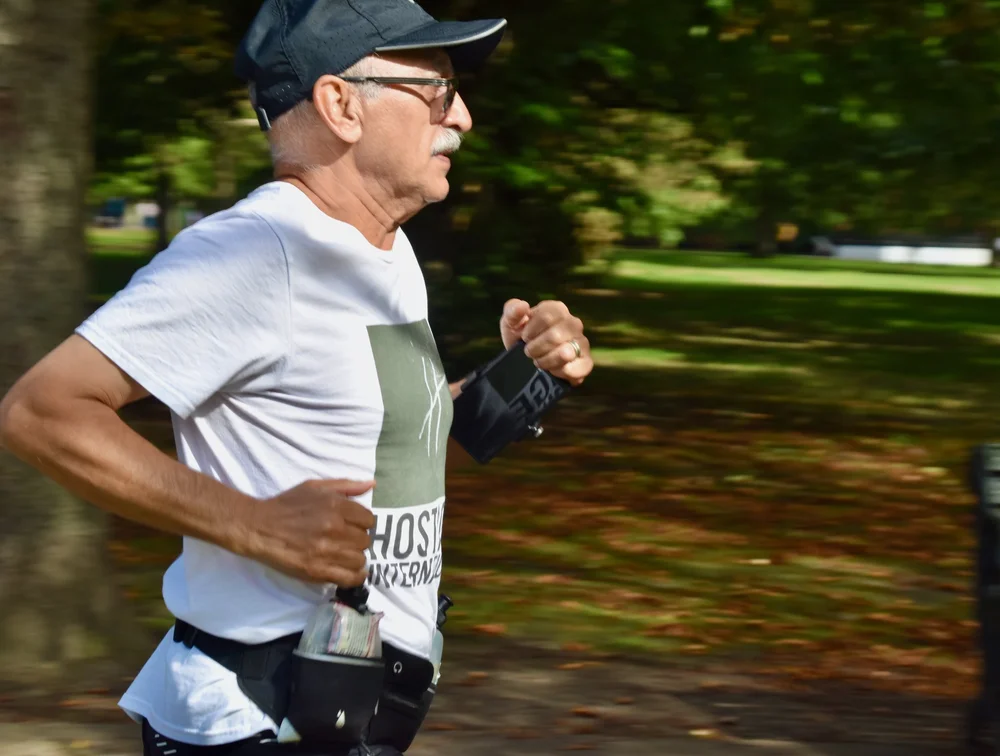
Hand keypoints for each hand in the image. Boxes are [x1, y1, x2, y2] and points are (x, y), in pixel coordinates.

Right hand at [243, 479, 375, 585]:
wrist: (259, 527)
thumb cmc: (287, 505)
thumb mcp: (315, 487)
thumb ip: (346, 486)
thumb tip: (372, 484)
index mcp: (336, 506)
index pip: (368, 520)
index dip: (362, 523)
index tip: (352, 525)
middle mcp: (335, 528)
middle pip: (365, 540)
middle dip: (357, 540)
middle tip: (344, 540)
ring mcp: (327, 551)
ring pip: (360, 559)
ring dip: (354, 557)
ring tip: (342, 554)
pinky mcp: (318, 571)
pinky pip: (350, 578)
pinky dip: (355, 576)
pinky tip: (350, 572)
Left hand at [500, 299, 593, 386]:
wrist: (526, 363)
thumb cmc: (520, 339)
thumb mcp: (510, 324)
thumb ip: (512, 310)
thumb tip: (523, 305)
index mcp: (557, 309)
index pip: (546, 316)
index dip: (530, 331)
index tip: (524, 338)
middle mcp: (573, 323)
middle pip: (555, 336)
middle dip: (536, 348)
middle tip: (529, 353)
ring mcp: (582, 343)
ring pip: (566, 353)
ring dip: (545, 361)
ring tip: (539, 362)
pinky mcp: (586, 363)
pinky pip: (576, 368)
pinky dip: (559, 372)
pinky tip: (552, 371)